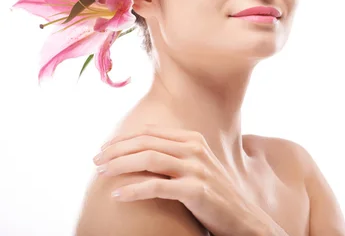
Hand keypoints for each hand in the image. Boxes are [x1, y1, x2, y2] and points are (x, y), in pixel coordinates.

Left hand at [94, 124, 278, 235]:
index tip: (105, 148)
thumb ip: (176, 154)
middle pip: (146, 142)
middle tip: (96, 160)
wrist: (242, 217)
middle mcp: (195, 149)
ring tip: (102, 173)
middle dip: (117, 149)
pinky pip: (156, 186)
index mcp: (194, 139)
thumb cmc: (215, 193)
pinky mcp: (195, 190)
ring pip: (149, 159)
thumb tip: (141, 150)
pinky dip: (133, 189)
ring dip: (120, 164)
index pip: (151, 132)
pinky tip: (117, 195)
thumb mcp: (198, 166)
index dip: (124, 138)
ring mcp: (196, 169)